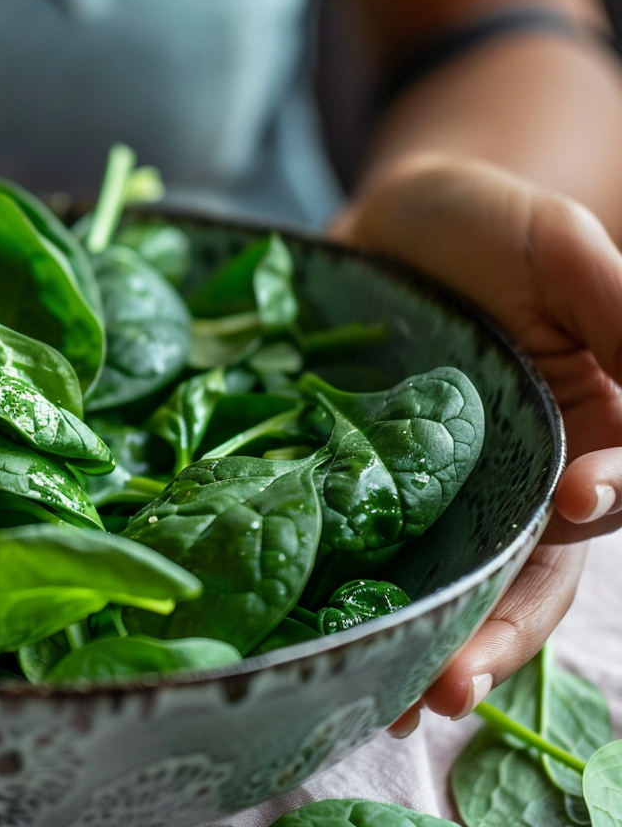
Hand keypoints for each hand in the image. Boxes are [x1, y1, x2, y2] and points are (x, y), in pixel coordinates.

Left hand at [331, 153, 619, 727]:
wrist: (383, 224)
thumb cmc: (486, 227)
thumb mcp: (559, 250)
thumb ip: (616, 311)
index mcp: (591, 430)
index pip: (611, 493)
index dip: (606, 502)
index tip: (578, 498)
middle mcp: (526, 482)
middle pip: (530, 579)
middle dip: (498, 634)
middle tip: (454, 685)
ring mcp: (446, 496)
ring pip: (455, 591)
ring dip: (434, 650)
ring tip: (400, 705)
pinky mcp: (374, 493)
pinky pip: (377, 560)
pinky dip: (364, 609)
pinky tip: (334, 656)